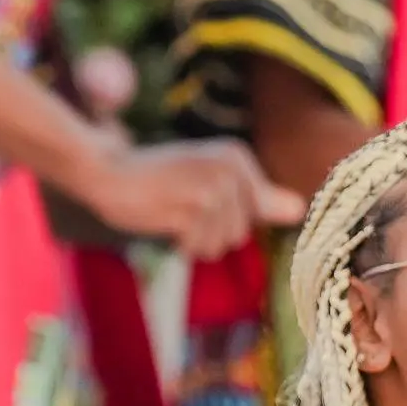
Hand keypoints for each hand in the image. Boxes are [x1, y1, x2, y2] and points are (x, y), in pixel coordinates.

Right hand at [69, 136, 301, 260]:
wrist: (107, 170)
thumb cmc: (156, 176)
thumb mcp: (209, 179)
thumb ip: (256, 197)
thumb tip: (299, 209)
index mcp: (238, 157)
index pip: (256, 214)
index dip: (225, 219)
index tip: (197, 199)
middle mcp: (231, 170)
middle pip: (241, 232)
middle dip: (211, 231)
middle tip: (181, 206)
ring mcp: (213, 190)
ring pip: (221, 244)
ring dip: (195, 240)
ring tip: (173, 213)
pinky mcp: (193, 210)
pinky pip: (200, 248)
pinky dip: (181, 245)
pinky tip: (165, 222)